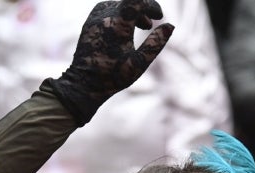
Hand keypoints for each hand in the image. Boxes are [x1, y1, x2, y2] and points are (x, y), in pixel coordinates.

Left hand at [44, 0, 175, 124]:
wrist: (84, 84)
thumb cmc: (113, 76)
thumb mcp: (139, 63)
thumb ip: (155, 44)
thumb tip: (170, 26)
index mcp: (117, 25)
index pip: (136, 0)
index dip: (151, 5)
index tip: (159, 17)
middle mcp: (104, 16)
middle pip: (130, 2)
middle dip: (145, 9)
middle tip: (152, 24)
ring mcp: (95, 17)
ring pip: (120, 5)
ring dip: (134, 12)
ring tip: (143, 26)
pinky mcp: (90, 20)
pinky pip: (110, 8)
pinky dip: (122, 14)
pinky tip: (126, 27)